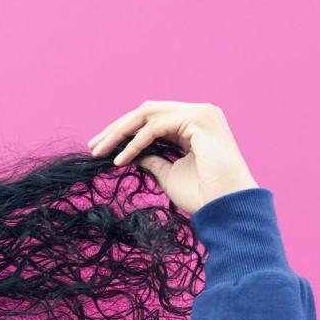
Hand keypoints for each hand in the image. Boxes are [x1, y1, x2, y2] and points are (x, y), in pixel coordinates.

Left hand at [87, 100, 259, 213]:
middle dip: (116, 129)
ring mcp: (201, 113)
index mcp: (194, 124)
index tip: (99, 149)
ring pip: (148, 114)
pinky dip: (135, 142)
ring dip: (119, 133)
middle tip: (92, 147)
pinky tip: (120, 159)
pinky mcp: (199, 120)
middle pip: (146, 111)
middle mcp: (199, 113)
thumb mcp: (169, 173)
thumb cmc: (202, 195)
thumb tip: (131, 154)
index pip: (151, 119)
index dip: (123, 131)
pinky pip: (156, 126)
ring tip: (100, 152)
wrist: (227, 207)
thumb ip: (152, 158)